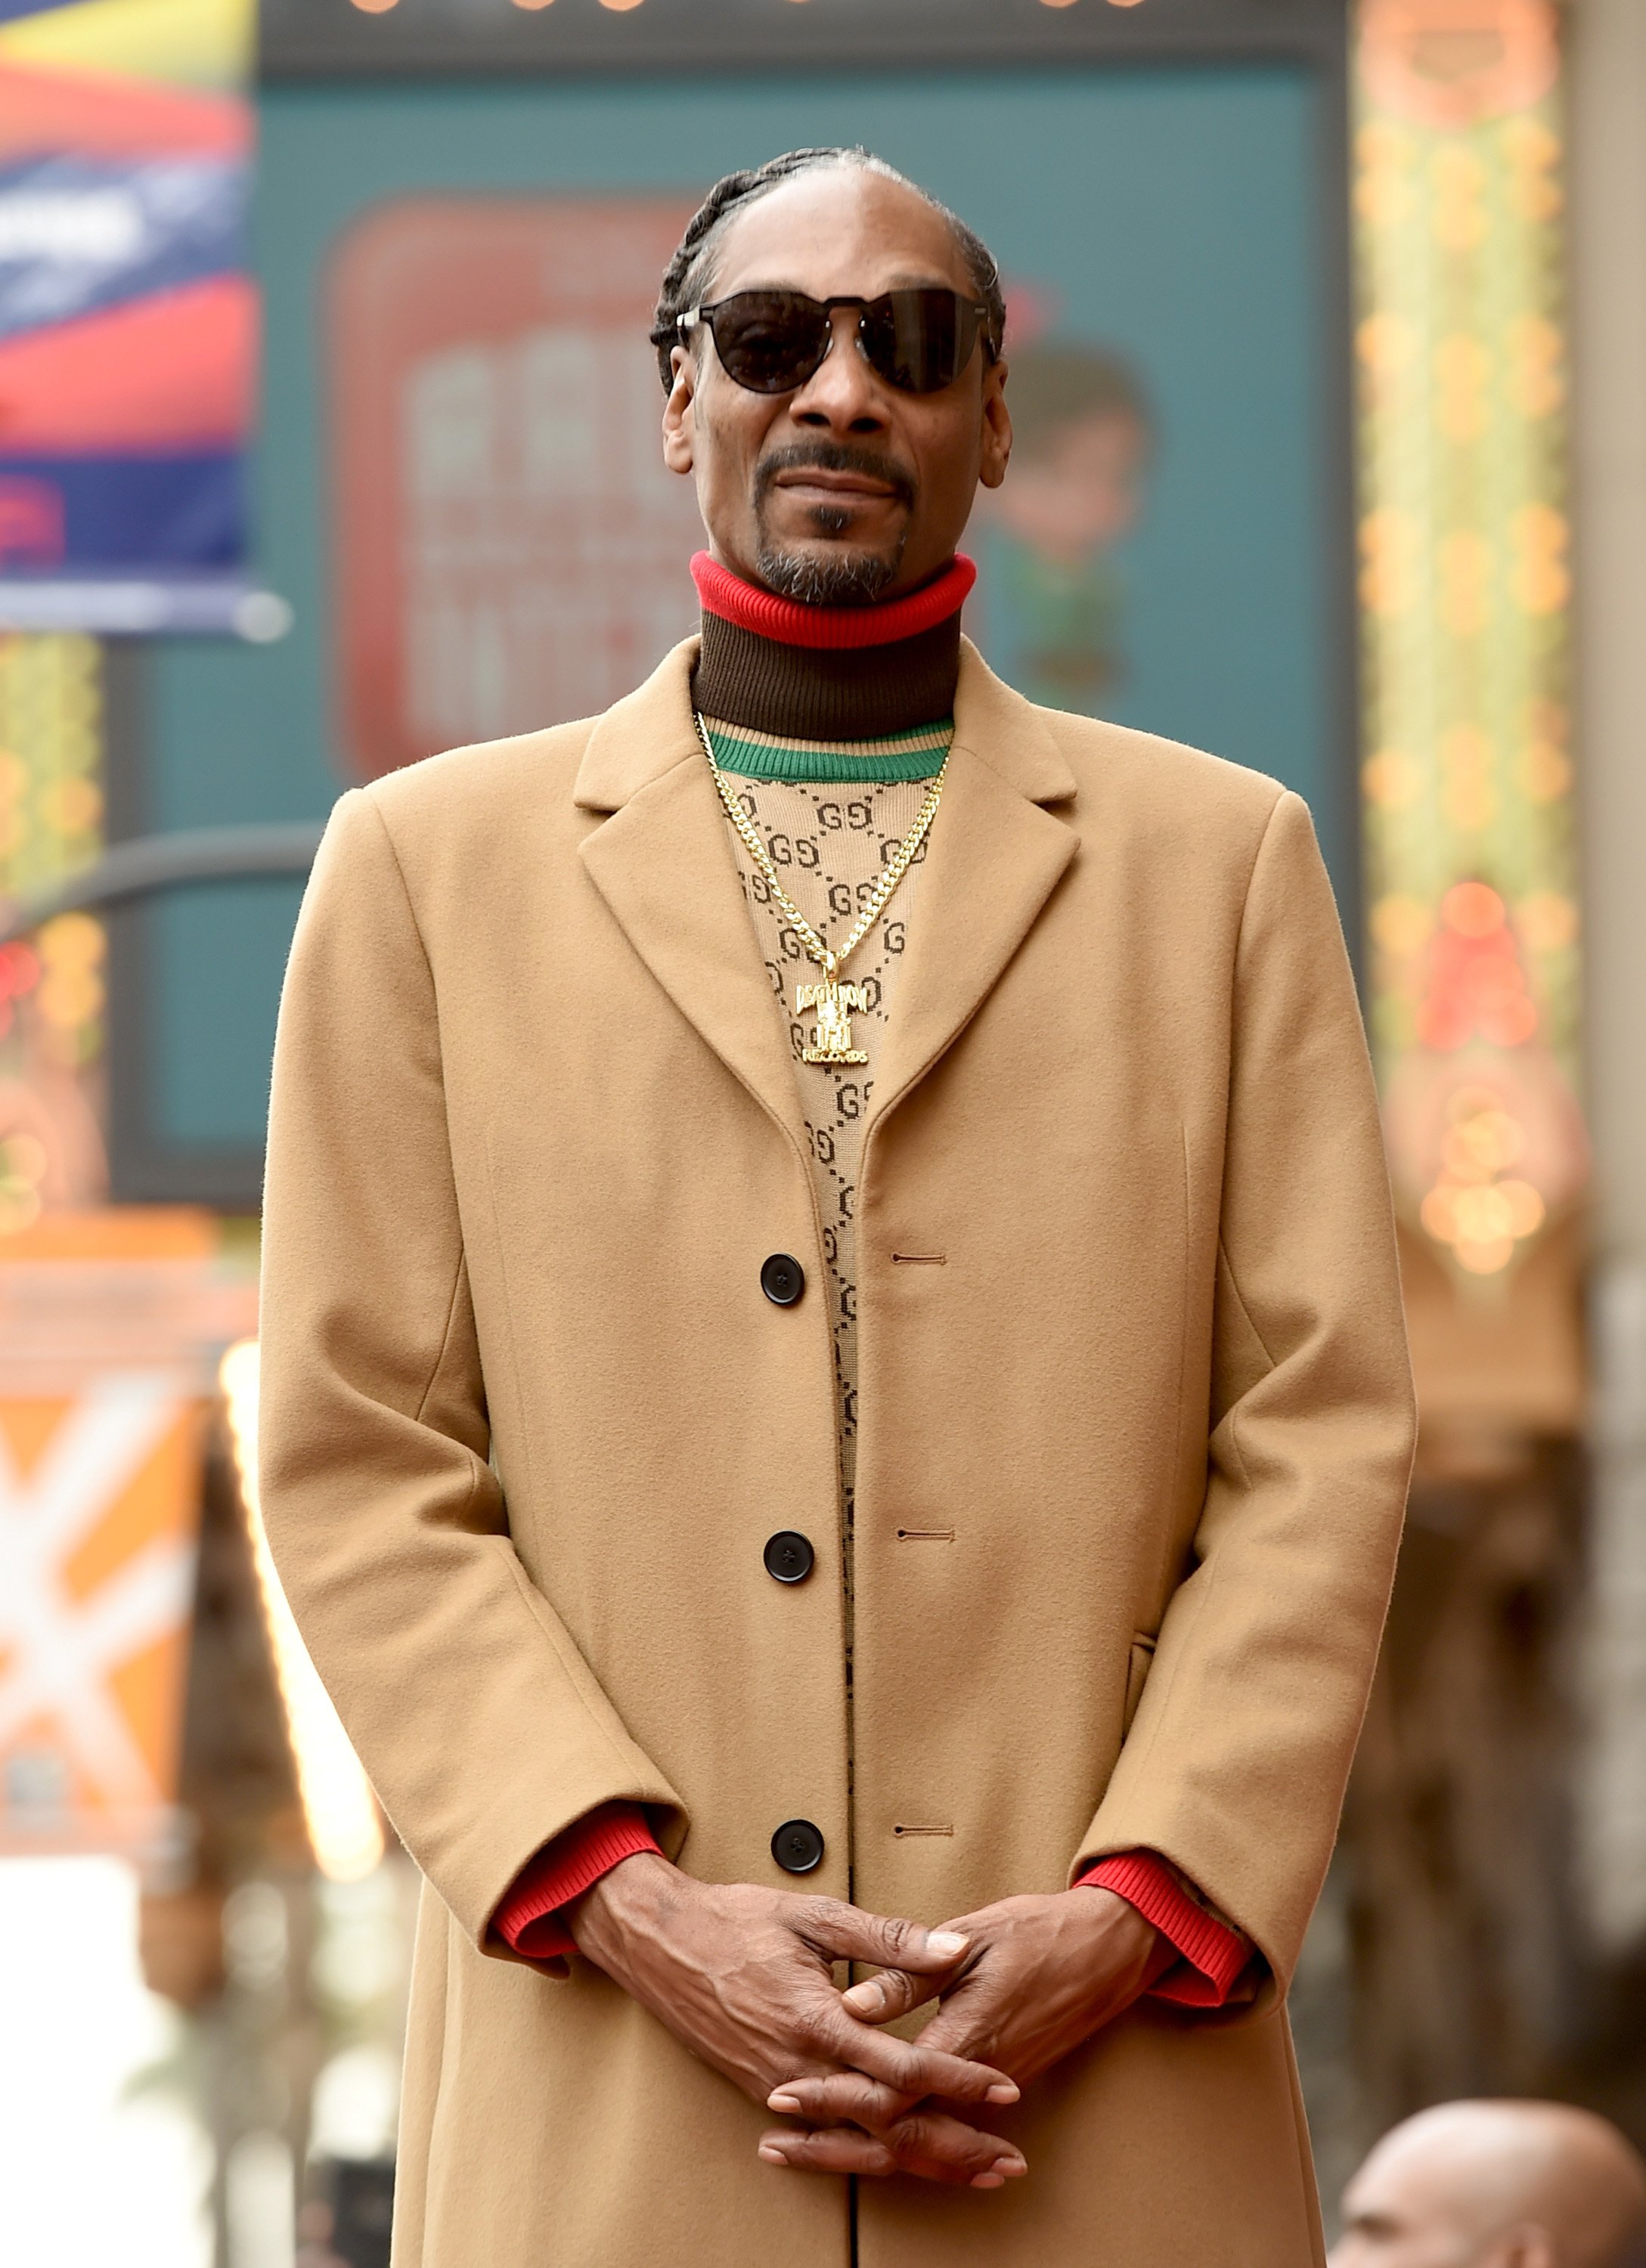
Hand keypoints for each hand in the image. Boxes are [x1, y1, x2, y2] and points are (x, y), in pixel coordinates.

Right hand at [569, 1852, 1025, 2185]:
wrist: (660, 1945)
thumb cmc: (734, 1921)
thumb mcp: (814, 1915)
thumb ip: (887, 1937)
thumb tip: (951, 1950)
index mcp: (817, 2020)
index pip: (904, 2067)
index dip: (959, 2082)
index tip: (1005, 2091)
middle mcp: (800, 2067)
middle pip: (890, 2127)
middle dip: (954, 2147)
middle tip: (1007, 2163)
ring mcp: (780, 2088)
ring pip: (861, 2145)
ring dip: (922, 2162)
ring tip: (972, 2171)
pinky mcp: (764, 2093)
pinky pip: (827, 2140)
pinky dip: (869, 2158)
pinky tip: (899, 2166)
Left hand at [758, 1887, 1172, 2179]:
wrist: (1110, 1951)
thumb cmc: (1042, 1932)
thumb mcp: (975, 1937)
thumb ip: (911, 1971)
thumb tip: (854, 2001)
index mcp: (966, 2032)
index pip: (888, 2087)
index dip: (833, 2094)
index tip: (787, 2094)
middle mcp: (979, 2073)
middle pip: (898, 2129)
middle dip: (833, 2138)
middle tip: (778, 2142)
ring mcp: (992, 2087)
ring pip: (921, 2139)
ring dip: (862, 2149)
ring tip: (804, 2152)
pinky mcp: (1001, 2086)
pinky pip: (944, 2128)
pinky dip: (903, 2144)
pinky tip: (871, 2147)